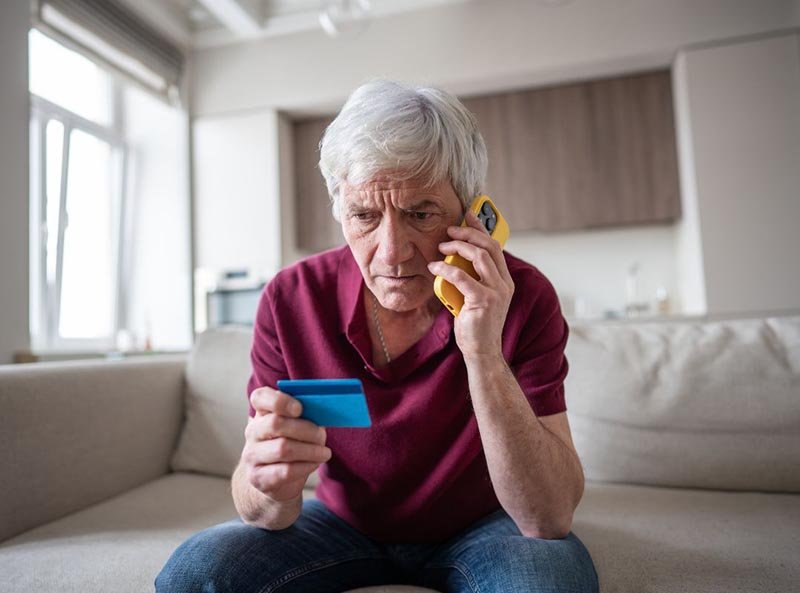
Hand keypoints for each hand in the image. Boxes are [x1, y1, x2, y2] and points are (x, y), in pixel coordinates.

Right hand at [242, 387, 331, 501]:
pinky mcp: (258, 478)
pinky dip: (306, 466)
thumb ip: (306, 415)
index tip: (300, 408)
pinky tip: (315, 463)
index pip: (260, 398)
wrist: (275, 480)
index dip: (280, 401)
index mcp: (262, 412)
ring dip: (310, 450)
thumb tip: (323, 412)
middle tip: (322, 436)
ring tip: (324, 453)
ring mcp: (252, 455)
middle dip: (306, 429)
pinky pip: (286, 471)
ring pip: (283, 449)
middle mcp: (252, 432)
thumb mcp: (297, 426)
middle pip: (275, 423)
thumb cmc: (292, 444)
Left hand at [427, 210, 513, 360]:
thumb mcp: (477, 296)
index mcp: (504, 280)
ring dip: (457, 248)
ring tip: (441, 247)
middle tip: (450, 230)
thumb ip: (473, 278)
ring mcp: (497, 292)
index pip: (495, 246)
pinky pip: (462, 277)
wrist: (481, 351)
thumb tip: (454, 258)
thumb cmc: (475, 324)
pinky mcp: (484, 301)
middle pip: (489, 246)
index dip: (481, 228)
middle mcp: (504, 284)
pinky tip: (434, 267)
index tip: (468, 214)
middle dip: (468, 233)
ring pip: (479, 257)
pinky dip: (446, 269)